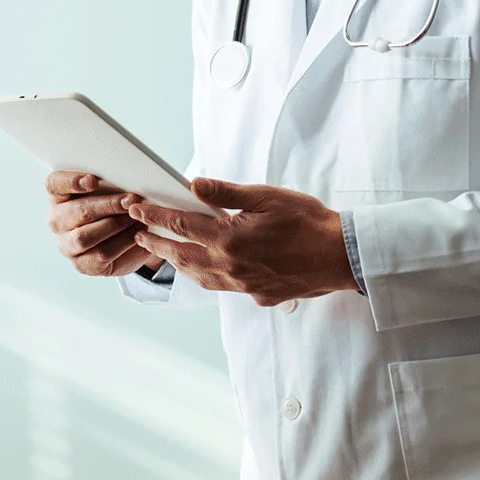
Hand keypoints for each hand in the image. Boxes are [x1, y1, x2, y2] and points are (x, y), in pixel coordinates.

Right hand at [45, 171, 162, 276]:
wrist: (127, 241)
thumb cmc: (115, 208)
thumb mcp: (111, 191)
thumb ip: (112, 183)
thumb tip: (129, 177)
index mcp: (59, 196)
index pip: (54, 185)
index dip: (71, 181)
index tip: (93, 180)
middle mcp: (57, 221)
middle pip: (75, 211)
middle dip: (106, 205)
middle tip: (130, 200)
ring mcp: (67, 245)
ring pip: (84, 236)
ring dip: (114, 225)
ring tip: (136, 218)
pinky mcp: (82, 264)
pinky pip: (100, 254)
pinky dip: (122, 243)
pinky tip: (137, 234)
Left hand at [128, 178, 357, 305]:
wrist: (342, 256)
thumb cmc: (309, 222)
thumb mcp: (268, 197)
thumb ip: (228, 193)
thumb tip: (194, 184)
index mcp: (229, 239)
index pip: (180, 225)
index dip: (154, 216)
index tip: (137, 209)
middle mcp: (230, 266)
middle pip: (181, 255)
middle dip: (156, 244)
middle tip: (139, 236)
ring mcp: (242, 285)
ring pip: (198, 276)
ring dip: (178, 263)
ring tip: (165, 253)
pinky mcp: (256, 295)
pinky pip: (221, 287)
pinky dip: (205, 276)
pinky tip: (204, 269)